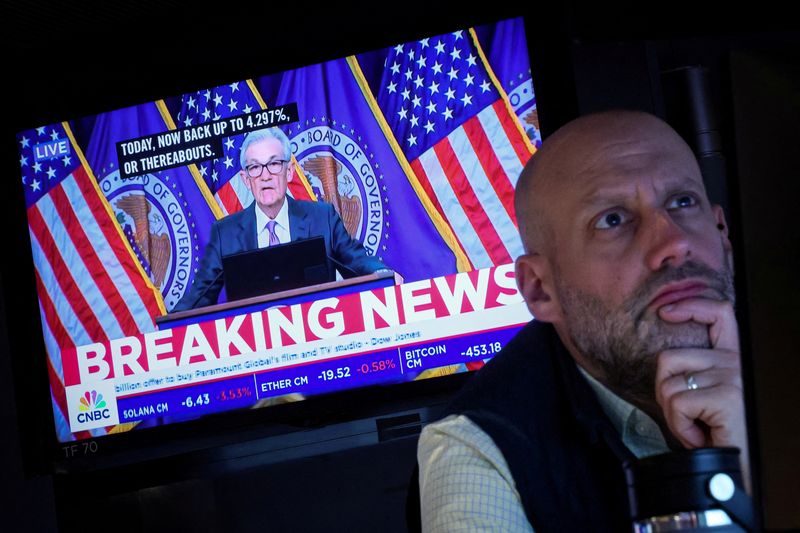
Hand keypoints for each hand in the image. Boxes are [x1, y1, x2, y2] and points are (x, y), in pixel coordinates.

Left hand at [655, 298, 749, 487]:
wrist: (741, 468)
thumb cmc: (725, 436)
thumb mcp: (710, 398)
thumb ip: (698, 375)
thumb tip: (666, 366)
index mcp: (734, 359)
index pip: (719, 314)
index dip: (691, 306)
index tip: (666, 312)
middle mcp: (735, 363)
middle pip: (669, 359)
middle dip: (663, 392)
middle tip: (683, 416)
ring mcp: (732, 377)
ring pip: (667, 385)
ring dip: (672, 415)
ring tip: (695, 428)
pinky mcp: (725, 396)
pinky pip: (677, 405)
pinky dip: (680, 427)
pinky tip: (699, 437)